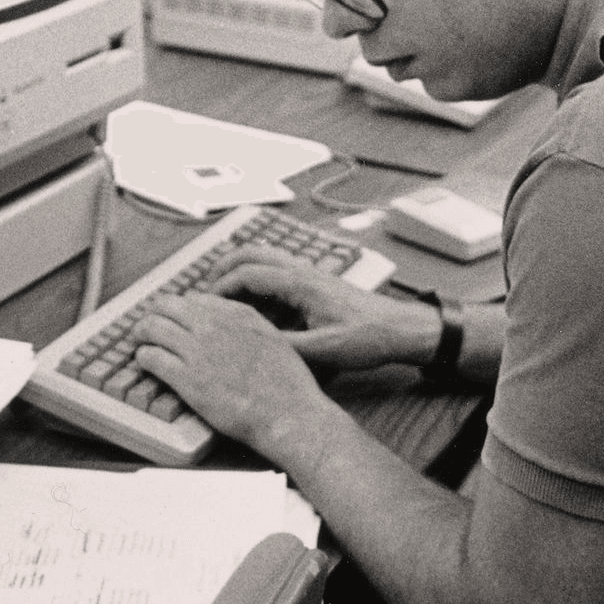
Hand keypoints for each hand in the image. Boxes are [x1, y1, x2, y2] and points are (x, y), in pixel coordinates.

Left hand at [132, 290, 335, 454]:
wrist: (287, 413)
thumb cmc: (288, 385)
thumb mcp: (274, 340)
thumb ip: (249, 327)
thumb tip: (232, 327)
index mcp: (238, 314)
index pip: (196, 300)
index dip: (181, 309)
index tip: (176, 319)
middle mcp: (214, 325)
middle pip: (168, 306)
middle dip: (155, 314)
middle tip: (149, 326)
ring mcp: (198, 350)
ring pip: (153, 327)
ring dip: (141, 333)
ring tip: (139, 342)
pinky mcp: (186, 378)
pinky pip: (151, 357)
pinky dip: (143, 357)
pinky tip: (144, 362)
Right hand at [210, 256, 439, 373]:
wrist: (399, 328)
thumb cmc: (367, 338)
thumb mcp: (324, 351)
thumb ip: (287, 347)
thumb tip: (252, 345)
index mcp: (300, 283)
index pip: (248, 273)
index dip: (221, 288)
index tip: (205, 307)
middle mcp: (303, 271)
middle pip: (252, 252)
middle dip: (223, 267)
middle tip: (204, 290)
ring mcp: (310, 274)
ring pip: (265, 257)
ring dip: (240, 269)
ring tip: (223, 296)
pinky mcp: (316, 282)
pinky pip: (278, 270)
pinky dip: (258, 279)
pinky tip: (255, 307)